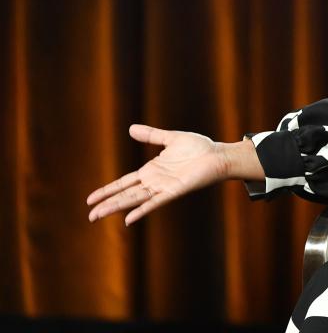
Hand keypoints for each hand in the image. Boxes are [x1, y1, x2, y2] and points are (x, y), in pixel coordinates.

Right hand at [87, 124, 228, 225]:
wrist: (218, 155)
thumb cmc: (199, 148)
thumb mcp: (171, 138)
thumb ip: (151, 136)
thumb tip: (131, 129)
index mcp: (151, 170)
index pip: (123, 182)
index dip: (107, 190)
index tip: (90, 199)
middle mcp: (155, 182)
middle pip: (125, 194)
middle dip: (107, 204)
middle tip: (89, 215)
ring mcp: (164, 187)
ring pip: (135, 199)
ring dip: (117, 207)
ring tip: (99, 215)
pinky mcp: (175, 191)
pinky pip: (156, 202)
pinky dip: (142, 209)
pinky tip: (129, 219)